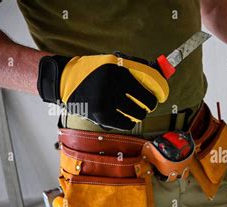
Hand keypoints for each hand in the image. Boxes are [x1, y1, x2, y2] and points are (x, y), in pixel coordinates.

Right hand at [37, 53, 168, 129]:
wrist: (65, 81)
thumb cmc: (94, 70)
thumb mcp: (114, 62)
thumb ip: (137, 66)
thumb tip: (161, 73)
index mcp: (118, 71)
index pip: (148, 90)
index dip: (156, 97)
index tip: (157, 98)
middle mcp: (112, 87)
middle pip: (145, 105)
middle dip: (148, 106)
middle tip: (145, 105)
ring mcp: (106, 103)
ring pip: (137, 115)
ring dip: (139, 114)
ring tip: (134, 110)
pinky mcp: (100, 116)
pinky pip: (125, 124)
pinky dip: (128, 121)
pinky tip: (125, 116)